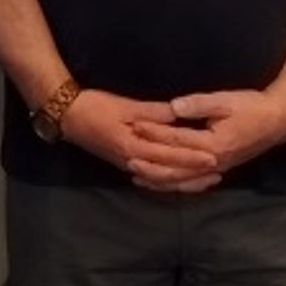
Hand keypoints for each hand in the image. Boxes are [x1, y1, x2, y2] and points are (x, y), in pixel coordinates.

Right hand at [61, 89, 220, 192]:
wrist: (68, 116)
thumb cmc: (96, 106)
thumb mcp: (125, 105)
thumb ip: (153, 113)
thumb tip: (178, 115)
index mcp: (134, 146)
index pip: (170, 155)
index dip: (192, 156)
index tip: (213, 156)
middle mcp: (133, 161)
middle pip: (169, 172)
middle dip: (194, 172)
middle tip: (218, 170)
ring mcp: (129, 165)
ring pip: (162, 179)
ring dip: (184, 180)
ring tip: (205, 178)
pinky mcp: (125, 164)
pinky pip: (152, 178)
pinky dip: (168, 181)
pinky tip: (178, 179)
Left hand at [128, 89, 285, 191]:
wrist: (276, 121)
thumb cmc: (250, 107)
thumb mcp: (223, 101)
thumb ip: (196, 105)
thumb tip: (172, 108)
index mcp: (212, 144)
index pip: (176, 140)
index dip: (154, 132)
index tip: (134, 125)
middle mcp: (213, 162)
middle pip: (176, 169)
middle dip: (151, 165)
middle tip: (127, 160)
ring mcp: (217, 169)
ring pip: (184, 181)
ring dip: (160, 180)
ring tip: (138, 177)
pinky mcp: (220, 168)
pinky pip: (195, 184)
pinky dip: (178, 185)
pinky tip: (166, 184)